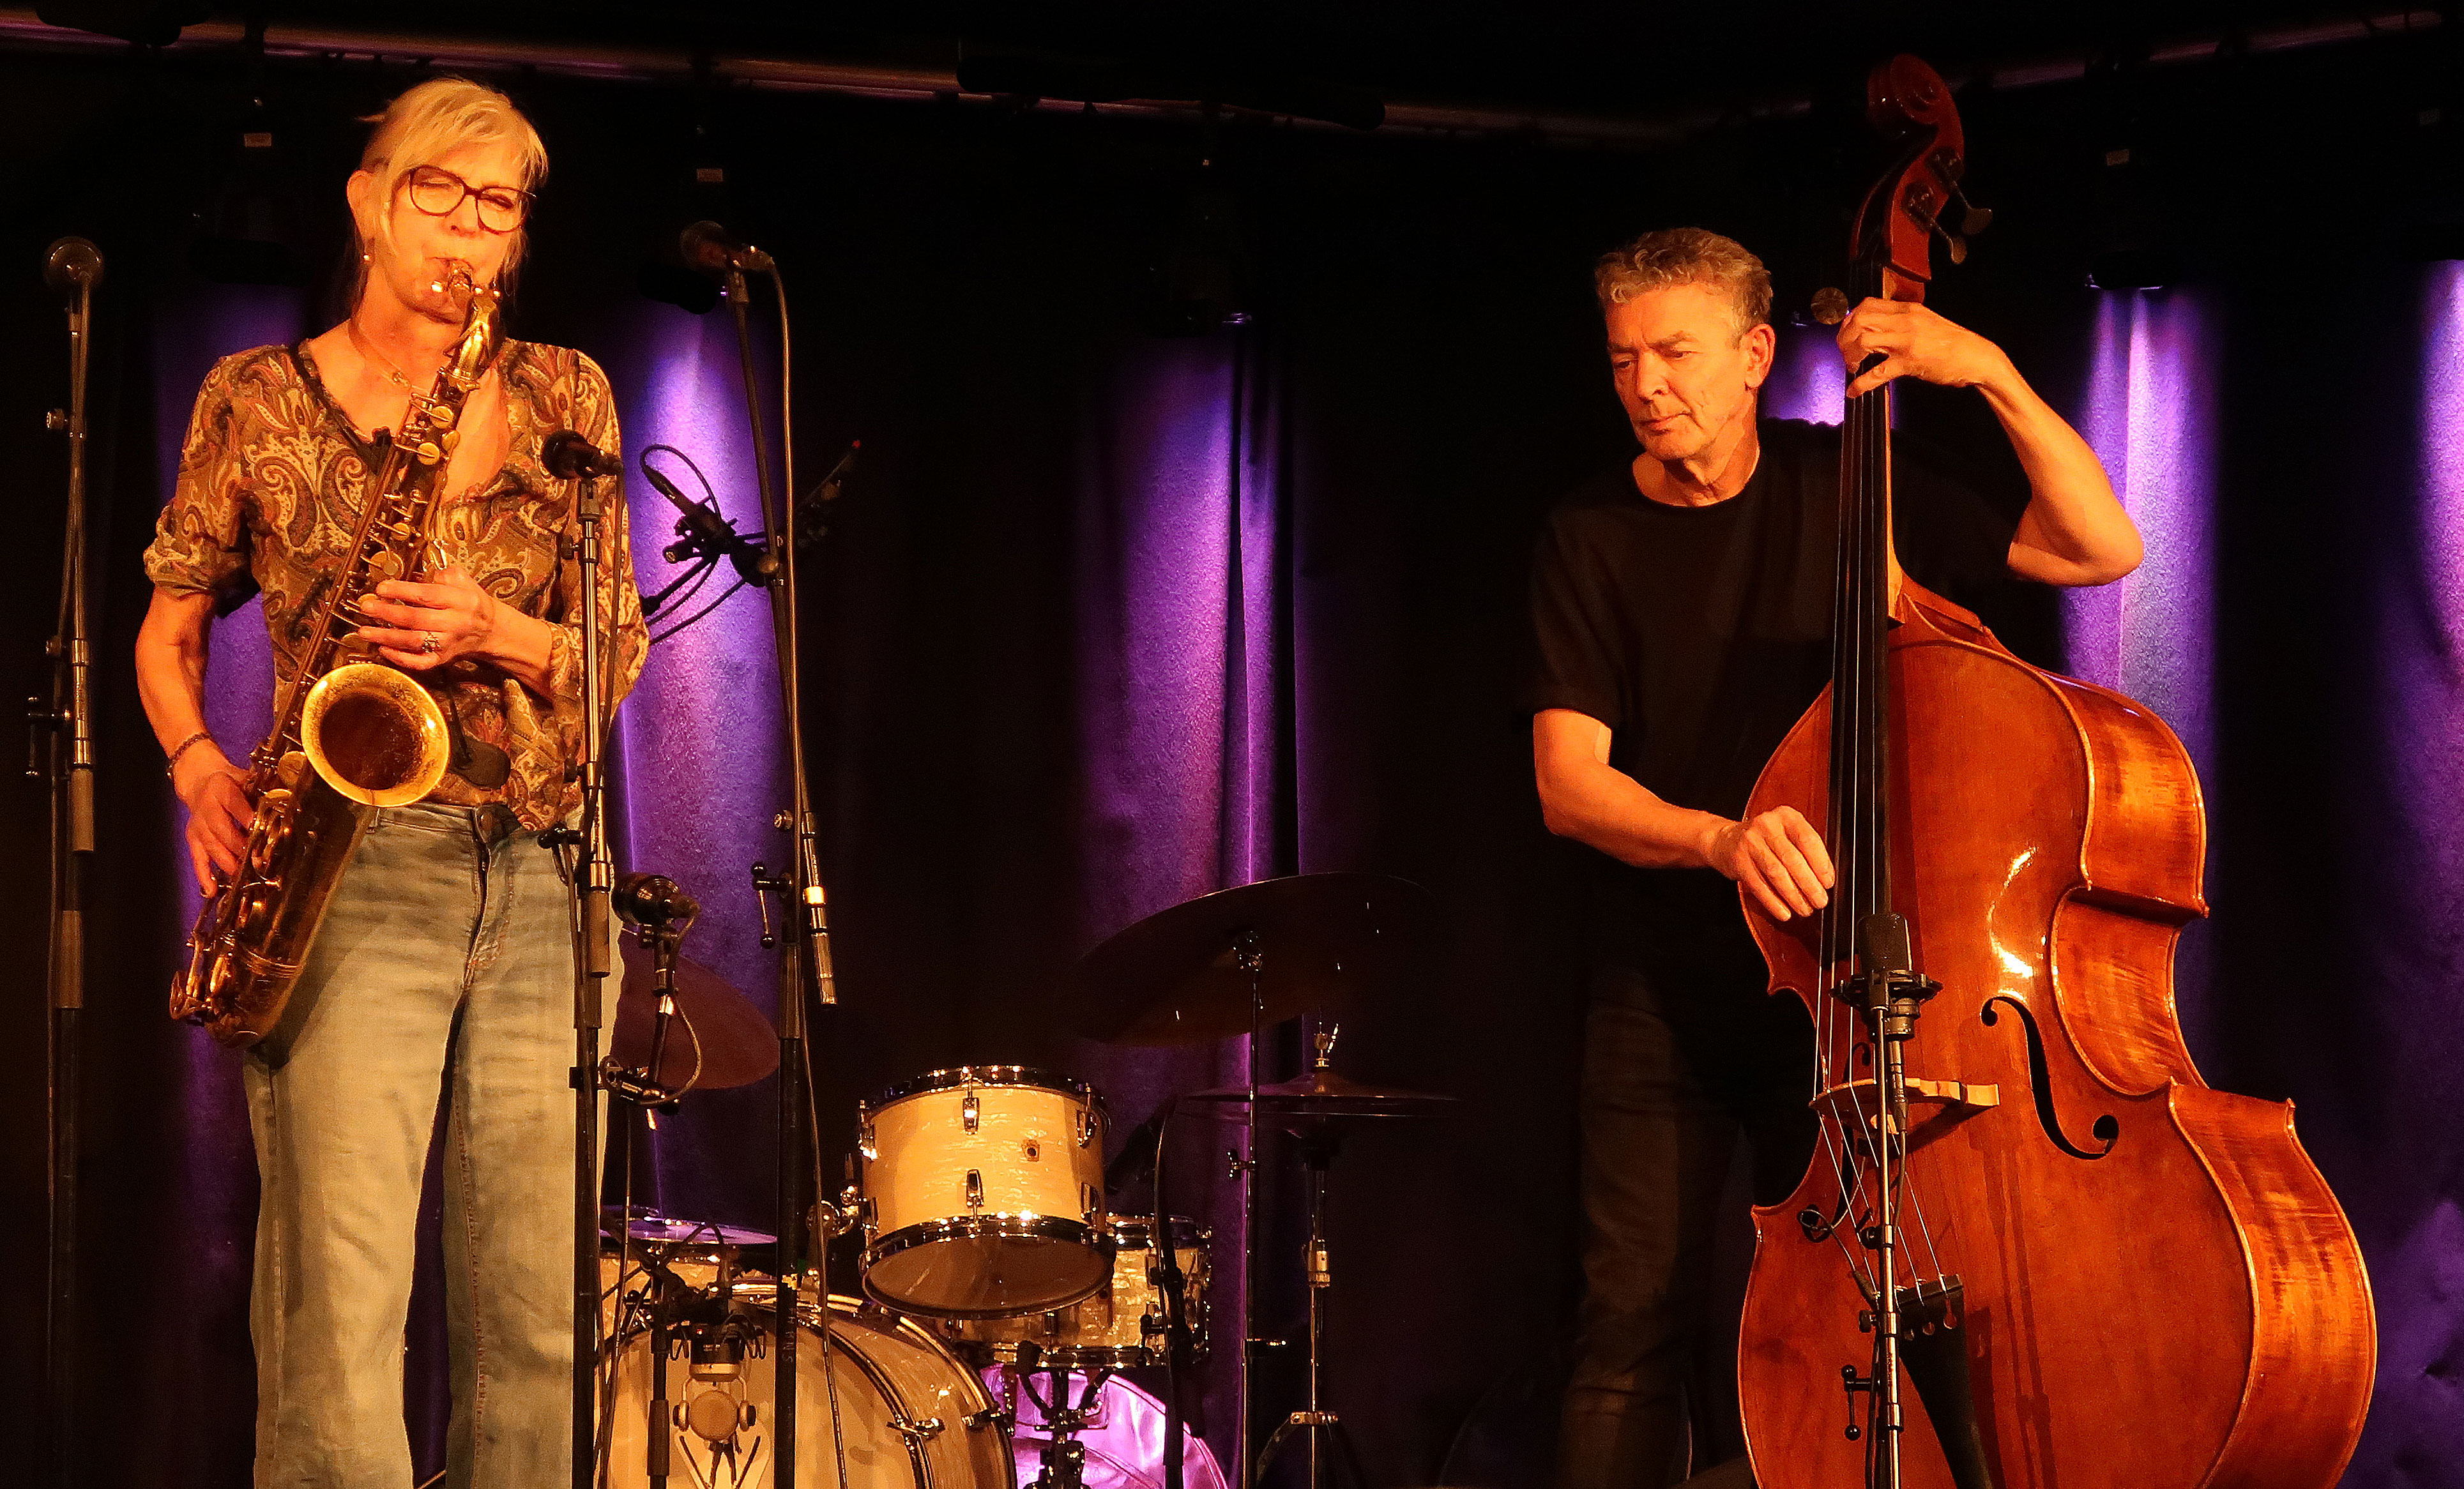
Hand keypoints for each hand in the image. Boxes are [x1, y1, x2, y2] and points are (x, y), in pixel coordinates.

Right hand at [175, 747, 254, 893]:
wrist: (200, 780)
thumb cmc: (231, 782)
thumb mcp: (246, 778)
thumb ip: (263, 789)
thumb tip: (289, 801)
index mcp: (220, 788)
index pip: (233, 803)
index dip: (245, 816)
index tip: (259, 828)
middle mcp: (206, 808)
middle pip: (222, 830)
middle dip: (240, 847)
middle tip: (258, 860)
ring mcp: (198, 826)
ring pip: (211, 847)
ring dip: (228, 863)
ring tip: (244, 876)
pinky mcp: (193, 839)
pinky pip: (197, 859)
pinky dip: (203, 876)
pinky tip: (212, 891)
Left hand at [356, 566, 501, 670]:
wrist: (490, 629)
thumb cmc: (471, 602)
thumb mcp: (464, 581)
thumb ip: (442, 574)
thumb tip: (419, 573)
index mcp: (461, 600)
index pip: (428, 595)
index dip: (402, 591)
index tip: (381, 588)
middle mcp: (455, 622)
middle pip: (417, 619)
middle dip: (388, 613)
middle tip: (367, 607)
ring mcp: (448, 642)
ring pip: (414, 641)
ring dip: (386, 637)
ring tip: (365, 631)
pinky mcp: (443, 657)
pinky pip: (421, 662)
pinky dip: (401, 658)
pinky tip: (384, 650)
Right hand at [1703, 806, 1833, 920]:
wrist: (1728, 840)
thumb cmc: (1767, 840)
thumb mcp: (1788, 834)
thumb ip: (1806, 850)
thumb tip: (1825, 879)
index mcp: (1786, 816)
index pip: (1807, 839)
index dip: (1821, 863)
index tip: (1828, 883)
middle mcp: (1767, 825)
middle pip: (1792, 858)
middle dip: (1809, 884)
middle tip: (1820, 901)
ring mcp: (1750, 842)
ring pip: (1776, 873)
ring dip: (1793, 896)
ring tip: (1804, 909)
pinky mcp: (1738, 860)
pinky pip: (1758, 885)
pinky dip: (1773, 902)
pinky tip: (1784, 912)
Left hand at [1838, 298, 2011, 400]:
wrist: (1977, 357)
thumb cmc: (1953, 342)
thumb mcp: (1926, 322)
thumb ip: (1902, 321)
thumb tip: (1878, 328)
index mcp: (1907, 309)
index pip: (1867, 304)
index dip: (1850, 319)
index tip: (1846, 333)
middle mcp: (1904, 321)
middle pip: (1859, 319)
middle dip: (1844, 337)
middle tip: (1845, 352)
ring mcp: (1906, 341)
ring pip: (1863, 340)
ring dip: (1850, 355)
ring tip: (1852, 367)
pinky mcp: (1909, 362)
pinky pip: (1877, 372)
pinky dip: (1861, 383)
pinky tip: (1855, 390)